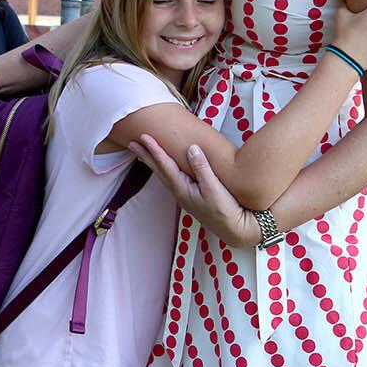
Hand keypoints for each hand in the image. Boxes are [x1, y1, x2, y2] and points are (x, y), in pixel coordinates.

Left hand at [129, 134, 260, 248]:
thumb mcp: (214, 188)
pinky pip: (172, 179)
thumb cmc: (225, 210)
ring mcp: (184, 195)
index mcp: (182, 188)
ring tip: (143, 153)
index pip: (164, 165)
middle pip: (158, 170)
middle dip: (145, 156)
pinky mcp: (191, 197)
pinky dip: (164, 170)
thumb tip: (191, 148)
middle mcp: (179, 192)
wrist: (234, 230)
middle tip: (131, 143)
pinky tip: (166, 168)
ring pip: (163, 175)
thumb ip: (202, 168)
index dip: (154, 149)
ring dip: (153, 163)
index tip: (143, 136)